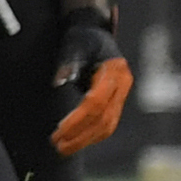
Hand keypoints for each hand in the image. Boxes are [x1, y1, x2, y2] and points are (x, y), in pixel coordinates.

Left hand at [49, 6, 130, 153]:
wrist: (96, 32)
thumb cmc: (82, 37)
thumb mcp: (73, 44)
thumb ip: (68, 62)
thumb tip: (59, 82)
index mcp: (114, 72)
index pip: (96, 103)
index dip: (77, 120)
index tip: (59, 132)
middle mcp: (123, 85)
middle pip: (104, 118)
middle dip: (80, 135)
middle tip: (57, 147)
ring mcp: (122, 93)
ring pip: (108, 124)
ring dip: (86, 139)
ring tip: (63, 148)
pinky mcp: (117, 99)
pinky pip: (107, 121)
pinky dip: (92, 133)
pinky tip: (75, 140)